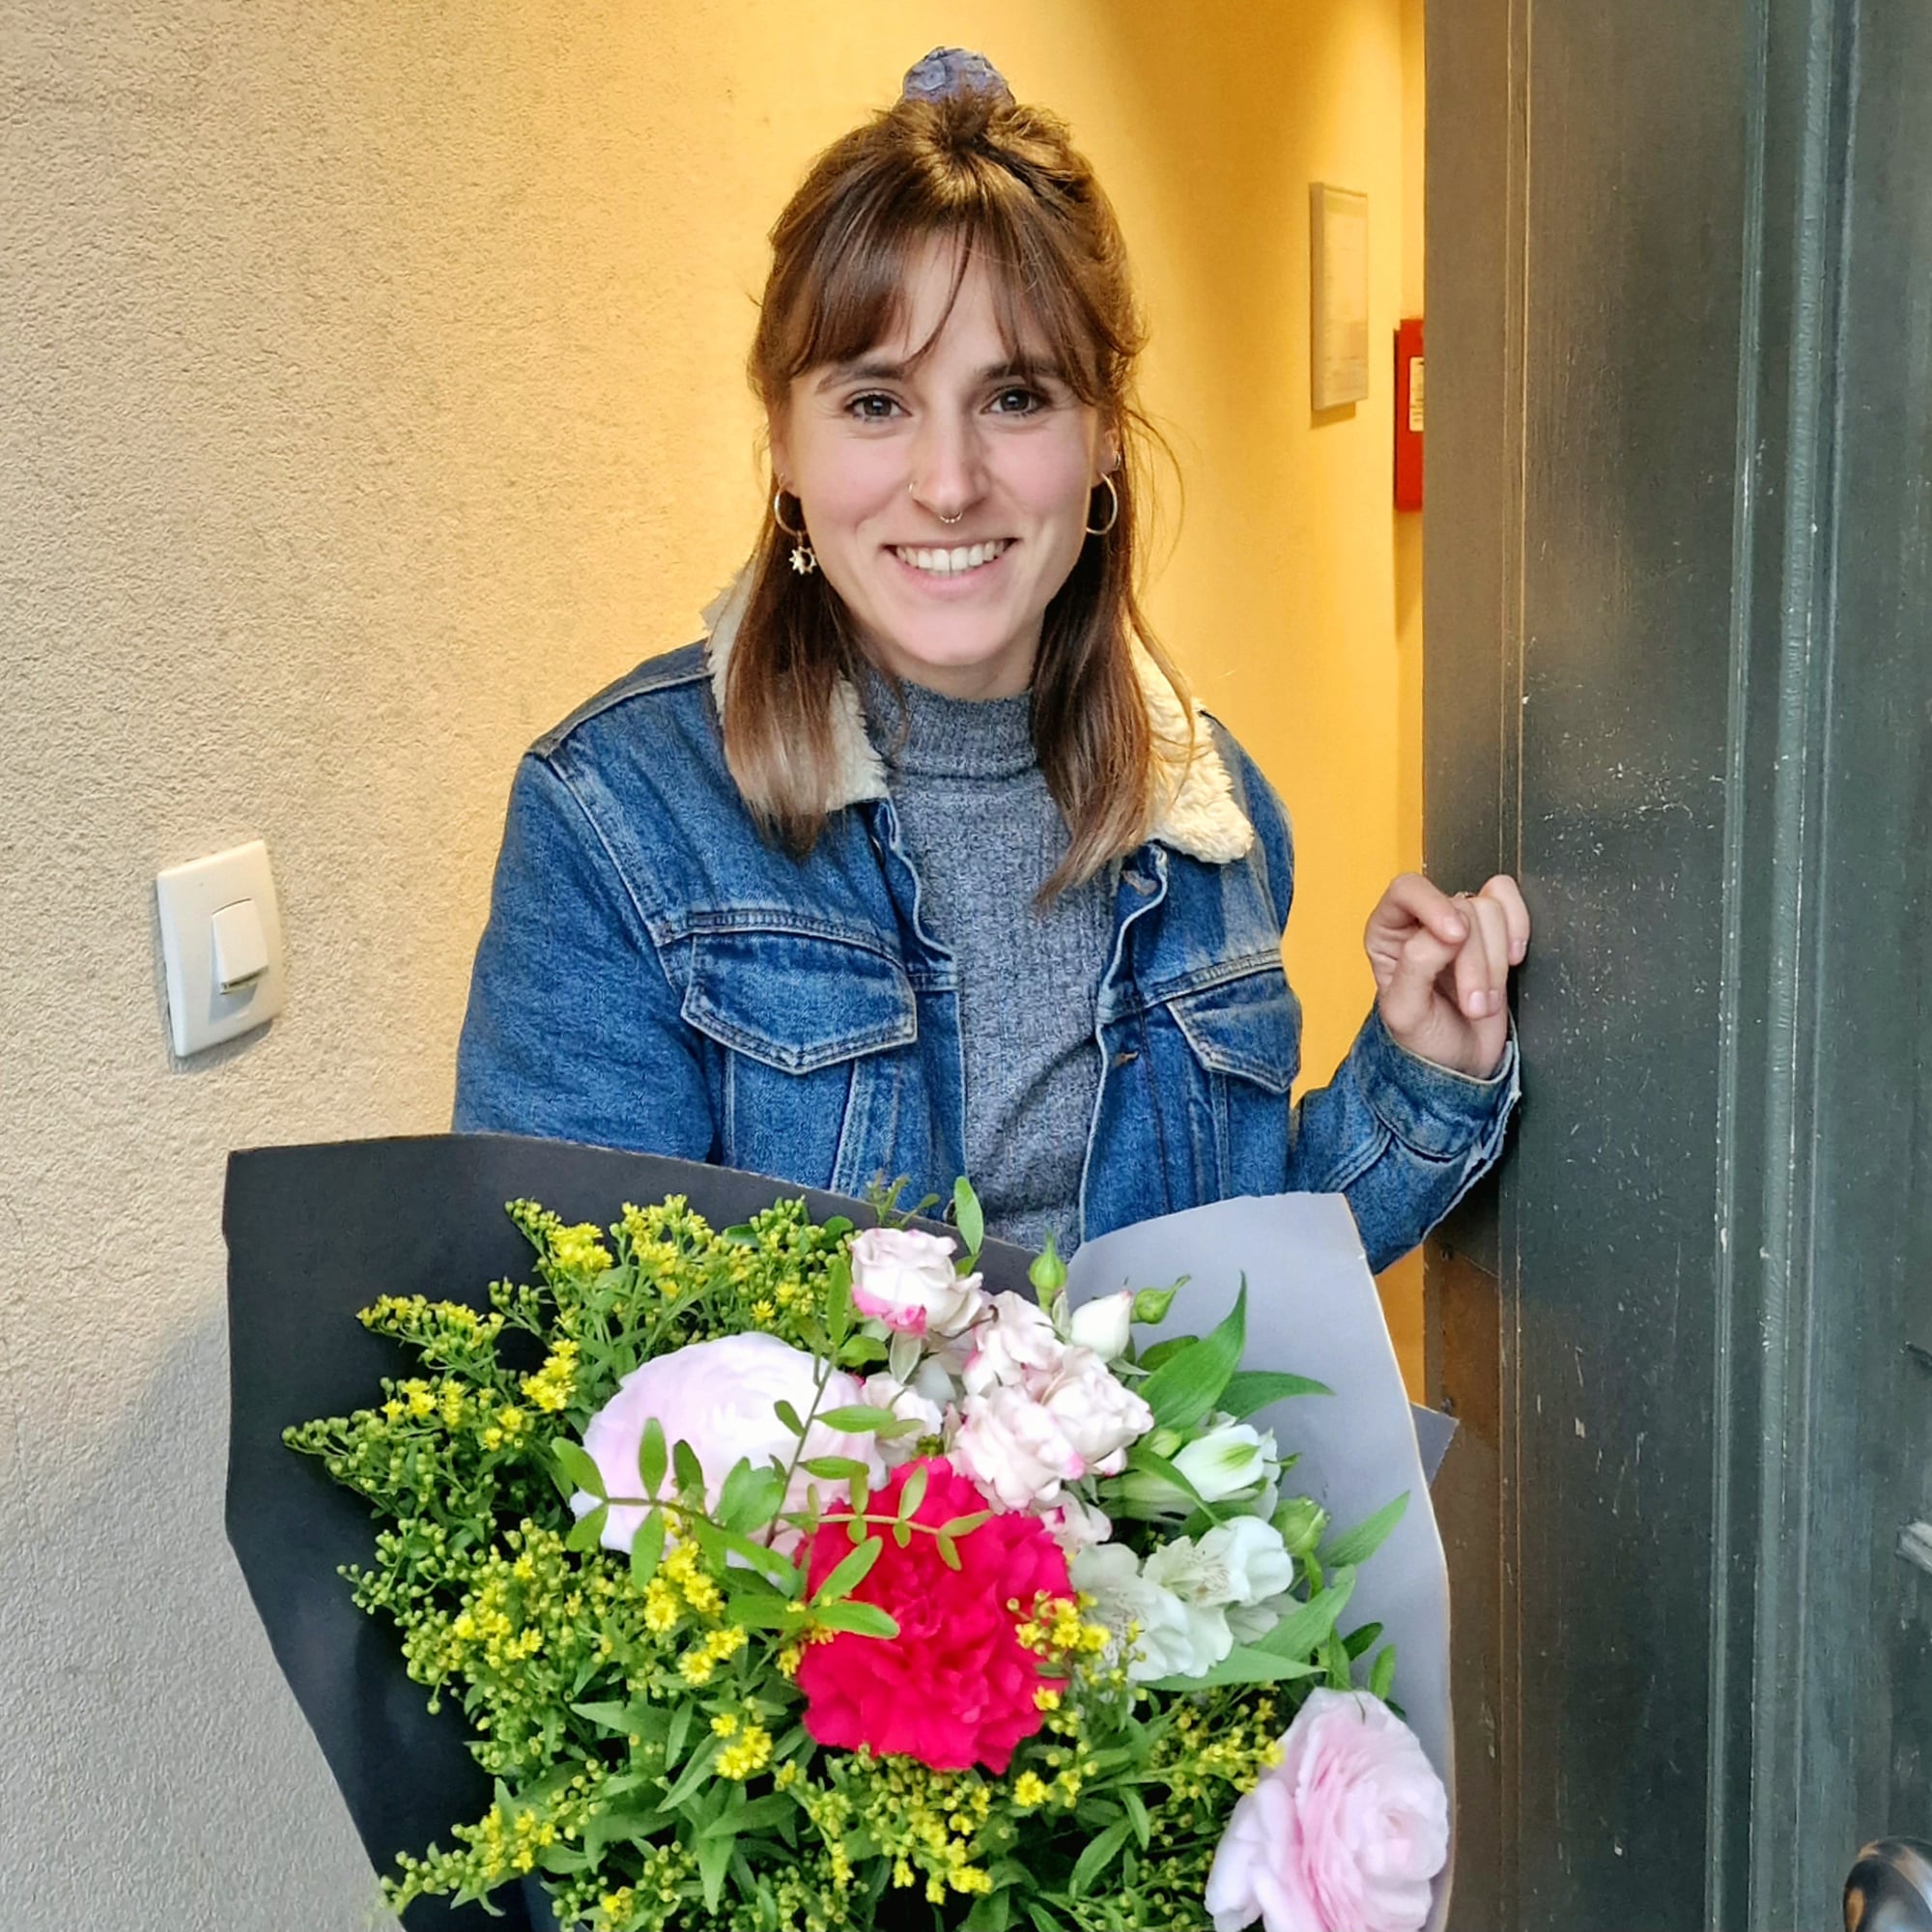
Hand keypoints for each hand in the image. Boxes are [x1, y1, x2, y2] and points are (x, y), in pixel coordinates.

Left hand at [1364, 873, 1529, 1078]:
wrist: (1461, 1064)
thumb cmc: (1424, 1041)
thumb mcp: (1406, 1013)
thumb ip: (1416, 966)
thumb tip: (1449, 931)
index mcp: (1387, 932)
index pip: (1407, 890)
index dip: (1434, 905)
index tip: (1456, 937)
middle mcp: (1422, 921)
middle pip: (1460, 908)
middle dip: (1474, 963)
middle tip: (1474, 1007)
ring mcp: (1461, 924)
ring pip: (1489, 910)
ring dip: (1494, 964)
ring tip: (1483, 1003)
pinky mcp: (1495, 931)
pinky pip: (1511, 902)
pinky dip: (1519, 929)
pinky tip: (1512, 961)